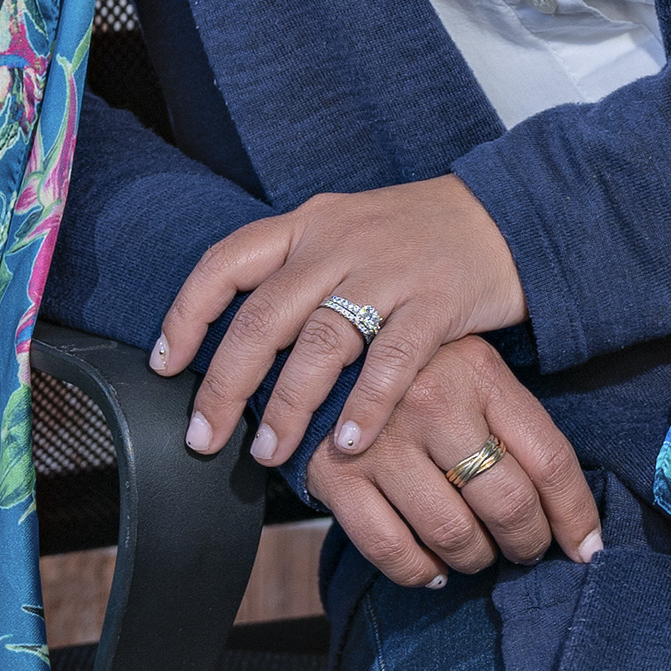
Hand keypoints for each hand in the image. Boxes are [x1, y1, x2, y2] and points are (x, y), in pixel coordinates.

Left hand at [150, 176, 525, 467]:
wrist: (506, 214)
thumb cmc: (416, 237)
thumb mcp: (345, 232)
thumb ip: (296, 273)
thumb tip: (238, 343)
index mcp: (308, 224)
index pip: (227, 262)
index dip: (187, 314)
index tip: (164, 366)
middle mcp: (339, 242)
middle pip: (264, 316)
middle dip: (225, 384)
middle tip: (203, 438)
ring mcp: (390, 270)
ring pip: (321, 342)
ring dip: (289, 406)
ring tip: (272, 455)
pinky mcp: (439, 300)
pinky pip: (393, 360)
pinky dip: (366, 405)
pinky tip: (348, 445)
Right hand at [304, 336, 602, 589]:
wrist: (312, 355)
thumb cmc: (414, 375)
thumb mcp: (472, 373)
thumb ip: (514, 426)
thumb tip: (570, 515)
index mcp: (478, 372)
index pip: (548, 457)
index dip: (574, 513)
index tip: (586, 547)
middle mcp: (432, 402)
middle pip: (506, 502)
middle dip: (526, 543)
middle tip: (526, 552)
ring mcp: (381, 441)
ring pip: (453, 533)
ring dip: (475, 560)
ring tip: (478, 555)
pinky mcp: (335, 476)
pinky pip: (391, 550)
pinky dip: (420, 572)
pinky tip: (433, 569)